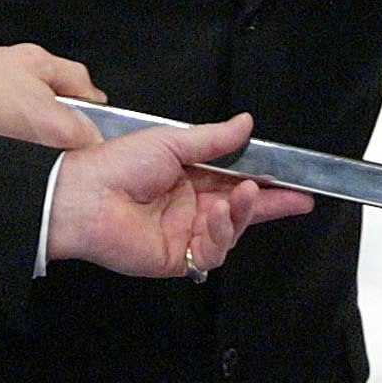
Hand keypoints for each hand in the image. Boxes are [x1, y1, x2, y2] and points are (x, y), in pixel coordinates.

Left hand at [45, 113, 311, 274]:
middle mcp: (190, 207)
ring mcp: (185, 234)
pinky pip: (211, 252)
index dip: (266, 180)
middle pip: (241, 208)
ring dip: (243, 214)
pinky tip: (217, 216)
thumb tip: (247, 124)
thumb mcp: (172, 141)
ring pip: (231, 231)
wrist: (85, 196)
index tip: (294, 179)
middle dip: (270, 203)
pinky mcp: (176, 258)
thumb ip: (215, 139)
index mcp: (189, 177)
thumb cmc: (118, 163)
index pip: (237, 178)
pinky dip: (220, 235)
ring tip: (245, 195)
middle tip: (296, 197)